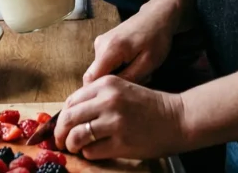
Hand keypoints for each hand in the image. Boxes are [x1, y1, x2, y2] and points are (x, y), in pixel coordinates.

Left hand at [54, 76, 188, 160]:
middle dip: (60, 133)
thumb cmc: (149, 106)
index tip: (62, 126)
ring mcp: (114, 121)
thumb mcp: (122, 90)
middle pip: (68, 118)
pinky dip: (88, 153)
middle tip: (61, 142)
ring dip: (72, 145)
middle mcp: (108, 100)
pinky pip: (92, 151)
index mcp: (106, 84)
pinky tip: (95, 151)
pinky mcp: (121, 142)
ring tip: (75, 148)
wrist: (177, 118)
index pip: (71, 100)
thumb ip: (98, 97)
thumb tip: (70, 114)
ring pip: (76, 136)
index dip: (62, 116)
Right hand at [84, 4, 176, 84]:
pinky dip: (118, 69)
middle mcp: (100, 46)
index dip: (98, 93)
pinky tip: (133, 65)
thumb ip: (128, 78)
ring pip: (102, 71)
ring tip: (139, 72)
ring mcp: (100, 43)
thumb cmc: (156, 38)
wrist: (157, 16)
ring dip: (118, 77)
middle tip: (137, 81)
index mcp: (109, 50)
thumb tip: (111, 92)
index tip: (114, 101)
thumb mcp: (148, 62)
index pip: (90, 79)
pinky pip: (105, 64)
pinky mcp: (103, 44)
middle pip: (95, 77)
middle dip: (113, 85)